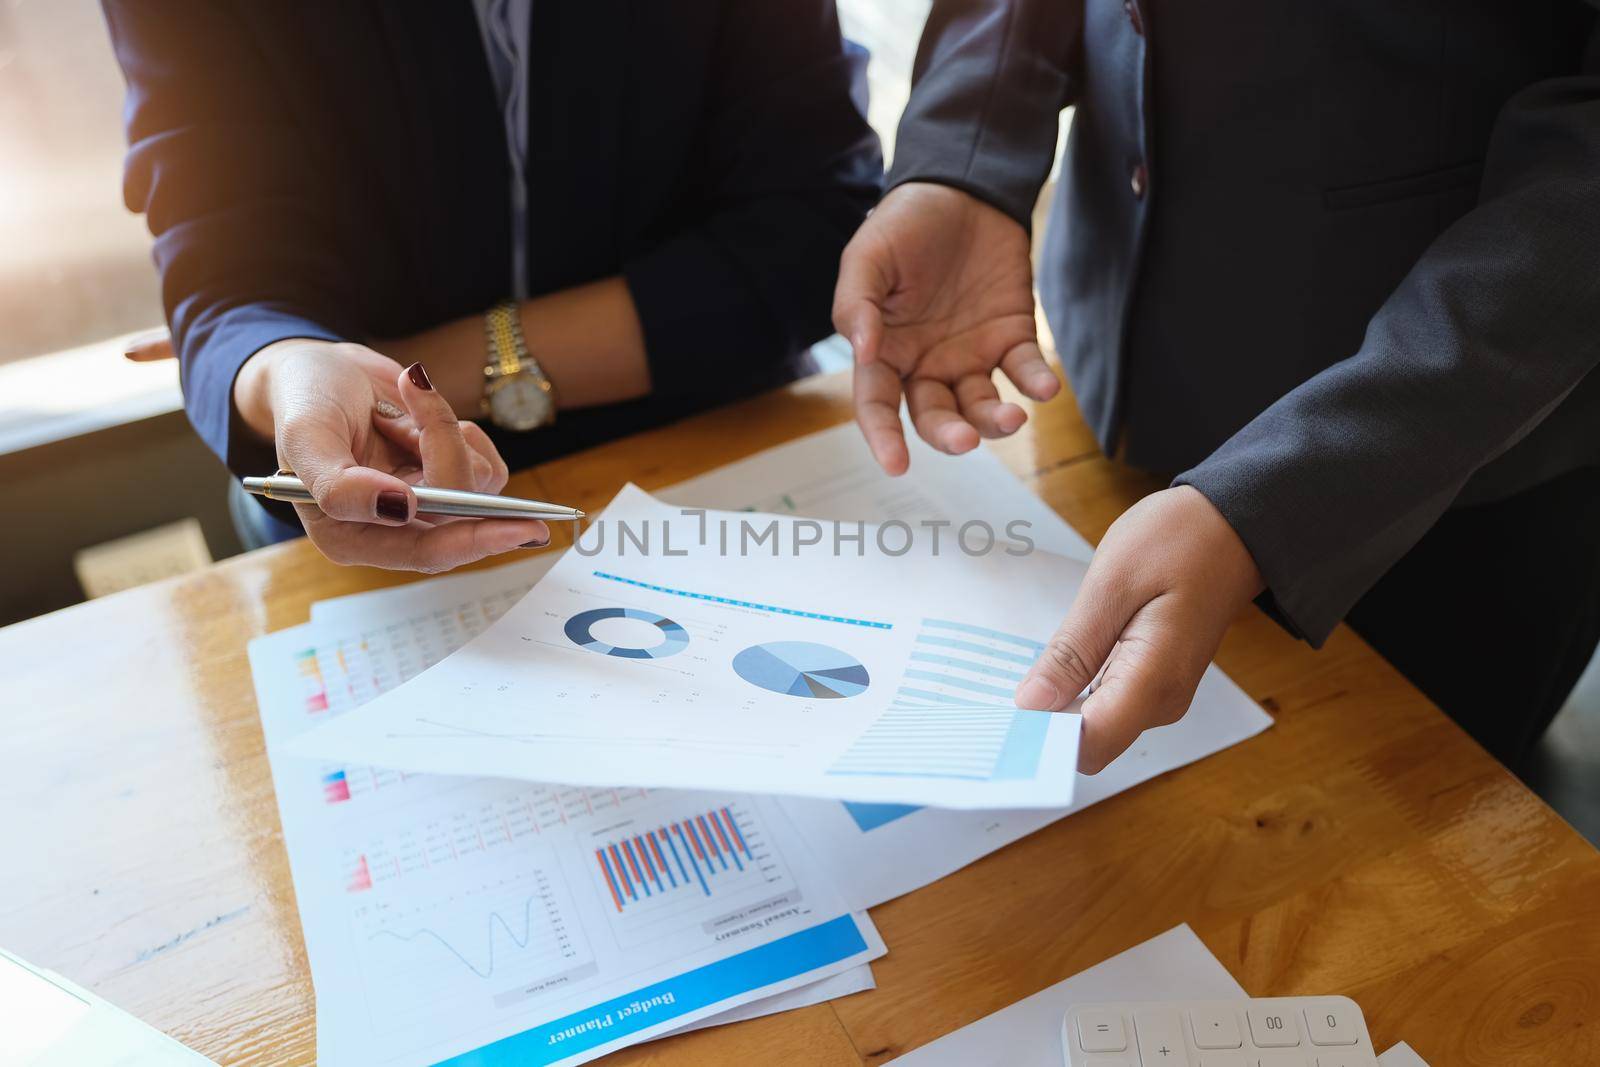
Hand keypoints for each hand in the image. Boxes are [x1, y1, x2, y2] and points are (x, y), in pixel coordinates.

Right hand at [233, 340, 547, 570]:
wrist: (320, 370)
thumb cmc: (304, 406)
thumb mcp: (305, 439)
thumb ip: (340, 486)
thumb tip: (397, 509)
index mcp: (353, 535)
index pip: (423, 553)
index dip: (469, 543)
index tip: (510, 528)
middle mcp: (396, 526)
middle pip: (460, 519)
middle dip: (475, 490)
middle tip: (511, 487)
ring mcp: (431, 501)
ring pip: (475, 481)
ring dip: (440, 429)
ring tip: (398, 401)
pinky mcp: (454, 473)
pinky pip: (485, 459)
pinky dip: (457, 425)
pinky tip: (419, 404)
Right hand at [832, 182, 1061, 474]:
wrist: (961, 187)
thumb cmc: (905, 224)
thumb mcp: (867, 256)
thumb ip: (856, 305)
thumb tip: (863, 353)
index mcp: (886, 352)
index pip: (878, 405)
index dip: (883, 438)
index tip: (896, 466)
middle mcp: (927, 363)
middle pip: (936, 416)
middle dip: (950, 435)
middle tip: (966, 439)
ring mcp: (971, 354)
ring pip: (982, 405)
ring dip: (995, 420)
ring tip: (1013, 417)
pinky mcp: (1011, 336)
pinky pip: (1024, 369)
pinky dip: (1035, 383)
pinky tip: (1044, 388)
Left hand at [1014, 487, 1264, 773]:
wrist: (1233, 527)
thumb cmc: (1178, 542)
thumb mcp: (1112, 584)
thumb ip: (1073, 651)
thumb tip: (1031, 705)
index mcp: (1153, 681)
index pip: (1089, 746)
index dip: (1042, 741)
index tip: (1003, 720)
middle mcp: (1161, 703)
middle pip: (1090, 742)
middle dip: (1045, 723)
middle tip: (1006, 683)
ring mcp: (1162, 696)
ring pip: (1097, 726)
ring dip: (1060, 705)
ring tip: (1033, 665)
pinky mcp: (1156, 683)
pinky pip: (1108, 704)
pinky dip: (1079, 691)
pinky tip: (1063, 660)